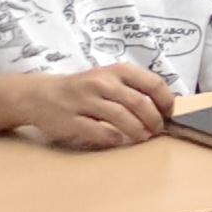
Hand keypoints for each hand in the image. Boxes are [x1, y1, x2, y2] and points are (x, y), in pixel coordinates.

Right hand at [11, 62, 174, 146]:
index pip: (152, 83)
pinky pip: (99, 131)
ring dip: (137, 130)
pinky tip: (120, 140)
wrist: (41, 94)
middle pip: (139, 102)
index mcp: (117, 71)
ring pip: (121, 117)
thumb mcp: (110, 78)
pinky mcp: (71, 120)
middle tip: (157, 130)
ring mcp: (85, 101)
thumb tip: (164, 107)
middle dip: (153, 119)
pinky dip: (114, 138)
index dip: (166, 100)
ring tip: (143, 137)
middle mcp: (102, 83)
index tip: (170, 113)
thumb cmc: (84, 88)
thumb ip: (133, 88)